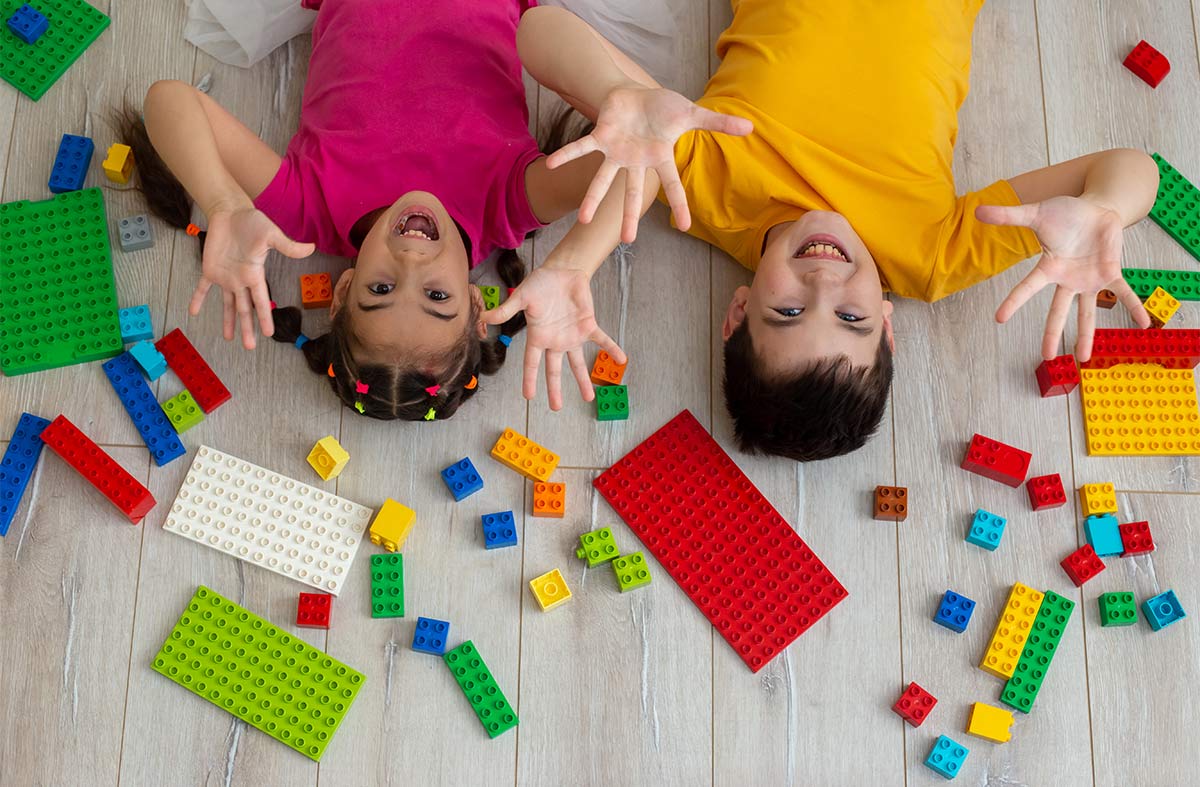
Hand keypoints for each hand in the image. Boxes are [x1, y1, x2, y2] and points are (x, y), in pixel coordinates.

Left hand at [188, 207, 315, 348]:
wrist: (231, 212)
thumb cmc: (252, 222)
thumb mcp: (271, 234)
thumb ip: (287, 246)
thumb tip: (311, 247)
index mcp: (255, 275)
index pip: (261, 301)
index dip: (265, 317)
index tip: (270, 334)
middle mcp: (241, 280)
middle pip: (245, 309)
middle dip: (248, 328)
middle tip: (250, 347)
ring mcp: (225, 277)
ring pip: (228, 304)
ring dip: (228, 321)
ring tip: (229, 339)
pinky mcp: (210, 269)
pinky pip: (203, 288)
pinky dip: (198, 299)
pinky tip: (194, 312)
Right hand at [481, 266, 625, 409]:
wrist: (561, 271)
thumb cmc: (539, 283)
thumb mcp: (521, 297)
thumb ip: (506, 310)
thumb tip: (484, 317)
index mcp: (538, 337)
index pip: (532, 363)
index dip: (530, 380)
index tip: (528, 397)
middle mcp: (555, 341)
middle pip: (554, 370)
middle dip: (556, 389)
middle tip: (556, 408)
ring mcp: (572, 335)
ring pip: (578, 363)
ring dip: (584, 380)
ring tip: (589, 397)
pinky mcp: (588, 325)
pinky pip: (602, 340)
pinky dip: (611, 349)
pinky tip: (621, 359)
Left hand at [546, 86, 752, 241]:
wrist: (636, 94)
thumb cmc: (663, 109)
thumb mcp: (692, 114)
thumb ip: (718, 124)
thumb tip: (751, 127)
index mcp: (658, 159)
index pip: (672, 185)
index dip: (679, 205)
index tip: (684, 227)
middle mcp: (635, 162)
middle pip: (631, 193)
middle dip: (627, 216)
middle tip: (626, 242)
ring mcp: (616, 152)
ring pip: (602, 179)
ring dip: (592, 198)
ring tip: (582, 219)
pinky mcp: (600, 137)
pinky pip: (581, 148)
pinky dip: (566, 155)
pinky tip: (549, 165)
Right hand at [977, 197, 1150, 361]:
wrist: (1096, 208)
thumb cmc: (1065, 213)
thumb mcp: (1036, 213)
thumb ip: (1009, 216)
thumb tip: (977, 210)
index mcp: (1049, 269)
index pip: (1027, 288)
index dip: (1013, 302)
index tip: (999, 318)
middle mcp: (1067, 281)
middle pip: (1058, 311)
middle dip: (1052, 334)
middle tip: (1047, 357)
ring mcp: (1090, 280)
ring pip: (1087, 312)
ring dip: (1086, 335)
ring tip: (1084, 357)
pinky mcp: (1111, 273)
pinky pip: (1123, 293)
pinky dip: (1134, 307)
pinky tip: (1143, 324)